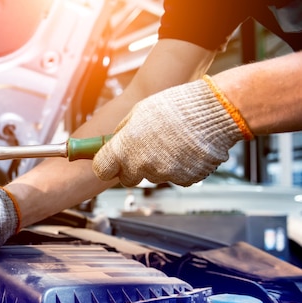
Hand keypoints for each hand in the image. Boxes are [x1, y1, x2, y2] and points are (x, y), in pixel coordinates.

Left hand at [92, 76, 252, 186]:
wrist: (216, 111)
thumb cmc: (177, 106)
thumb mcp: (140, 111)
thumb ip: (123, 131)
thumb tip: (115, 141)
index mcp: (125, 147)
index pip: (102, 169)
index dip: (106, 165)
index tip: (110, 161)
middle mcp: (142, 165)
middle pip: (127, 178)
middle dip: (132, 167)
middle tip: (145, 149)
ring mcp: (164, 175)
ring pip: (153, 175)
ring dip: (158, 164)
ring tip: (173, 142)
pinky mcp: (184, 180)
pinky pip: (175, 177)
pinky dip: (179, 167)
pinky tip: (186, 149)